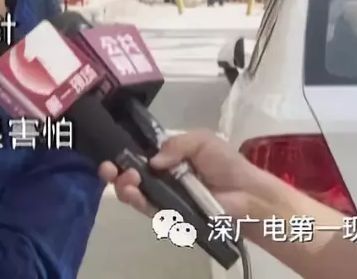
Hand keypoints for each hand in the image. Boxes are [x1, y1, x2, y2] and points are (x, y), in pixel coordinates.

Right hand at [98, 130, 267, 218]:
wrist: (248, 195)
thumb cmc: (227, 165)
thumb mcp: (202, 141)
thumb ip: (175, 145)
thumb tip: (152, 161)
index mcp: (168, 157)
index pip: (139, 154)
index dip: (124, 153)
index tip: (113, 152)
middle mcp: (162, 177)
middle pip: (130, 175)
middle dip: (114, 171)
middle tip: (108, 168)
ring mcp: (165, 197)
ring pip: (134, 193)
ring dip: (123, 186)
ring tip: (127, 180)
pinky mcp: (170, 215)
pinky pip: (148, 209)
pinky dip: (137, 201)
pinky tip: (134, 193)